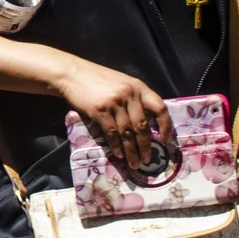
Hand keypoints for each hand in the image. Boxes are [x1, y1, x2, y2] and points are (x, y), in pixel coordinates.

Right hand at [51, 57, 173, 166]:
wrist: (72, 74)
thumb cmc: (97, 79)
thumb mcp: (122, 83)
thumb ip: (134, 99)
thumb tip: (145, 124)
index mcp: (139, 86)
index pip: (159, 107)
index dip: (165, 125)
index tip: (166, 140)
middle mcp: (129, 94)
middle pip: (142, 125)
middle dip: (145, 146)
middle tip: (146, 160)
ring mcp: (115, 102)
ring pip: (128, 132)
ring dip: (132, 151)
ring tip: (134, 163)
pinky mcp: (100, 110)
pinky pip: (112, 133)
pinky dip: (117, 146)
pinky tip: (119, 155)